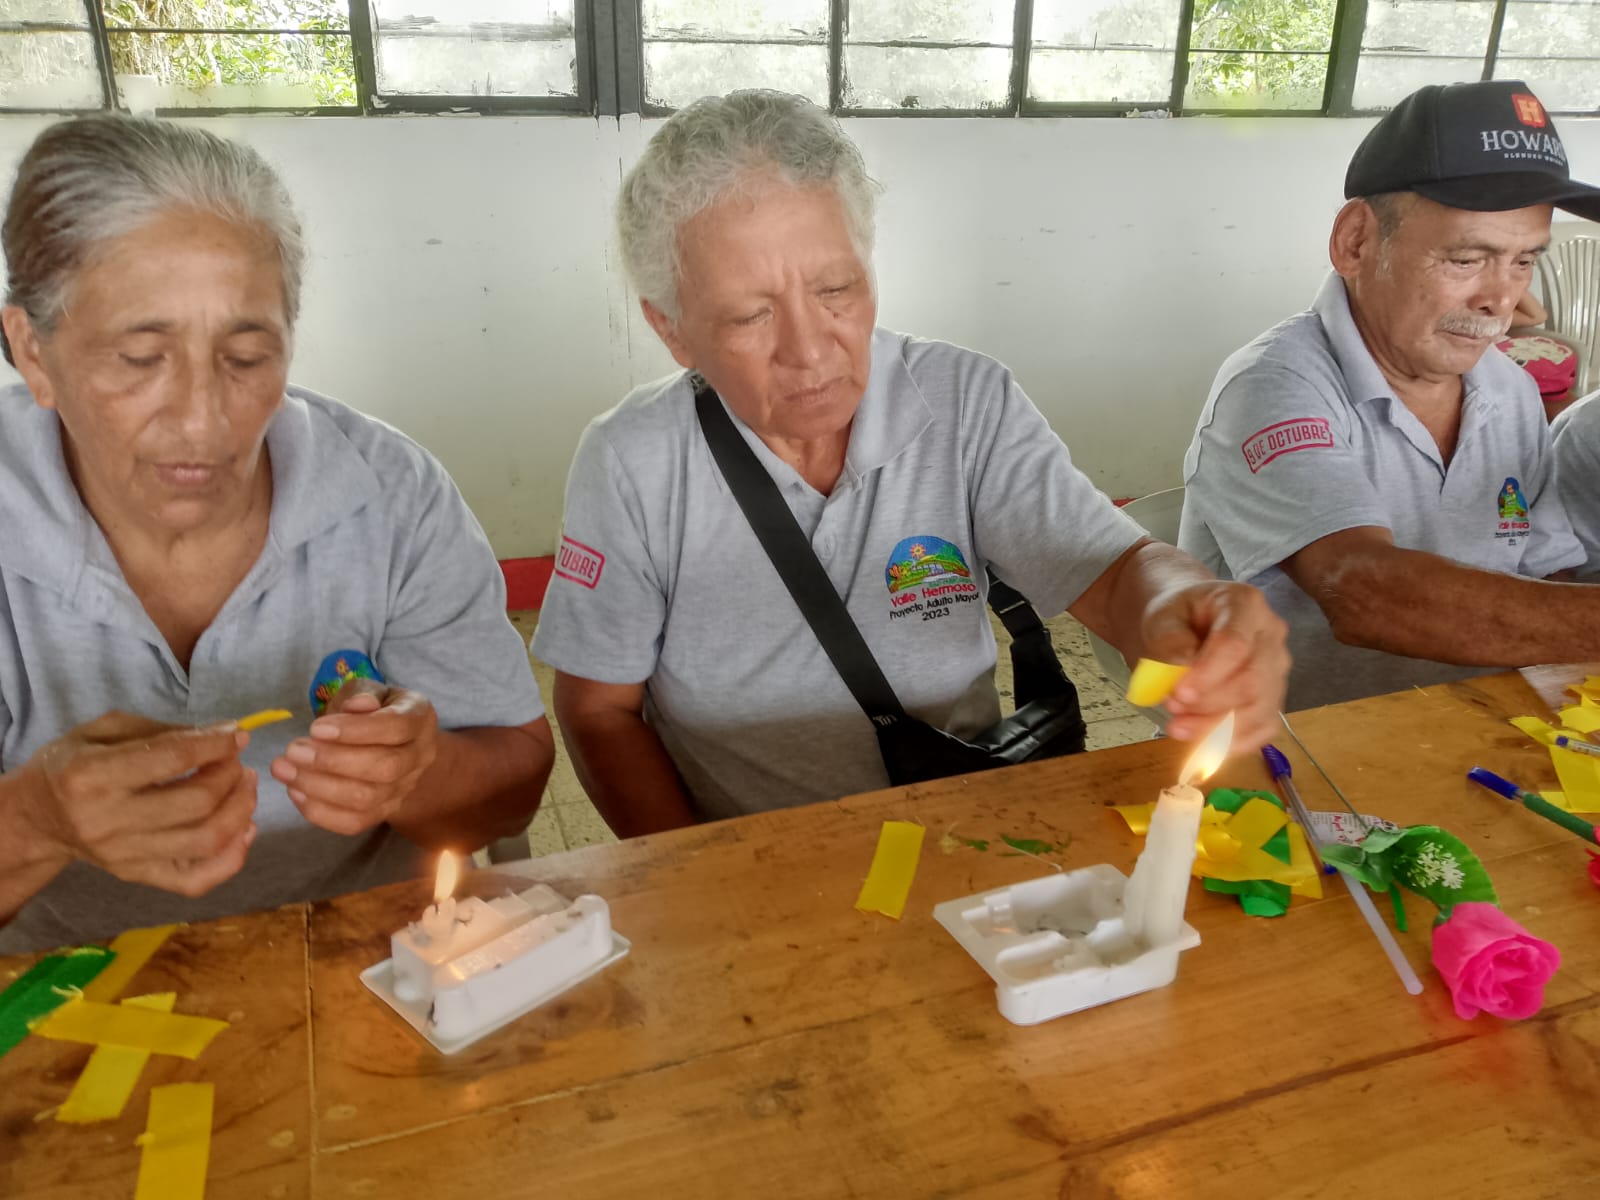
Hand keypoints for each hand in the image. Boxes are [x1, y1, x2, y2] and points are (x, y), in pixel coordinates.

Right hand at [16, 712, 256, 895]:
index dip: (216, 744)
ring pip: (204, 842)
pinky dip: (231, 859)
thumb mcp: (105, 730)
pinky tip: (244, 830)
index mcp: (93, 774)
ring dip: (240, 811)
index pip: (172, 759)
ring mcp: (123, 856)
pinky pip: (196, 881)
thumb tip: (223, 736)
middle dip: (230, 776)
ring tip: (245, 787)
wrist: (39, 817)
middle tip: (238, 762)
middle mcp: (107, 820)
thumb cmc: (75, 764)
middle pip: (196, 804)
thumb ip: (163, 731)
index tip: (238, 735)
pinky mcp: (136, 877)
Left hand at [271, 679, 437, 835]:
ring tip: (284, 769)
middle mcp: (420, 757)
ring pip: (367, 799)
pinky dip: (320, 811)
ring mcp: (405, 789)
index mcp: (420, 718)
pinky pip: (354, 822)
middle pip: (385, 768)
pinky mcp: (384, 812)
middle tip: (293, 751)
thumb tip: (354, 706)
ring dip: (319, 787)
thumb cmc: (371, 711)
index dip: (356, 730)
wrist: (387, 744)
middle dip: (333, 761)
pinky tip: (295, 791)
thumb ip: (360, 694)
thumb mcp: (366, 691)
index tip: (315, 728)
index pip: (396, 727)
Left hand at [1139, 581, 1289, 751]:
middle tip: (1172, 709)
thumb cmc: (1179, 617)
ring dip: (1218, 729)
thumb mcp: (1163, 618)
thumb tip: (1181, 672)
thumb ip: (1170, 642)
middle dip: (1210, 705)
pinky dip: (1234, 743)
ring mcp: (1277, 668)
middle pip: (1253, 681)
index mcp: (1246, 605)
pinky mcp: (1273, 697)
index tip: (1178, 694)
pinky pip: (1264, 728)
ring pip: (1261, 709)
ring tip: (1179, 727)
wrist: (1189, 622)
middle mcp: (1272, 636)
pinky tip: (1204, 745)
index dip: (1208, 675)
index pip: (1236, 645)